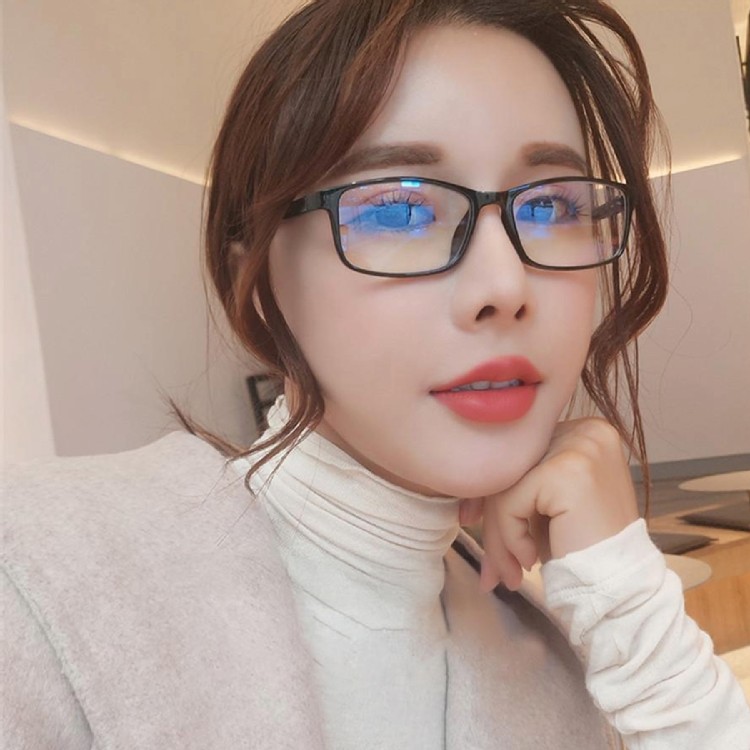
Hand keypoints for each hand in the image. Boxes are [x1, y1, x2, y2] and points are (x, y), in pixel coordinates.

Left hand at [458, 418, 639, 591]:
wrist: (621, 589)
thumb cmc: (582, 549)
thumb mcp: (543, 504)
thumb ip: (512, 483)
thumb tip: (462, 498)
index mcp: (584, 430)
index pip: (519, 452)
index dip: (490, 487)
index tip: (472, 521)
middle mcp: (586, 430)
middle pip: (511, 465)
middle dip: (489, 516)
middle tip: (489, 564)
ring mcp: (580, 445)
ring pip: (505, 482)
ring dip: (496, 534)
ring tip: (507, 572)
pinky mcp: (568, 470)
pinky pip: (510, 500)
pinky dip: (510, 536)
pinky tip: (529, 560)